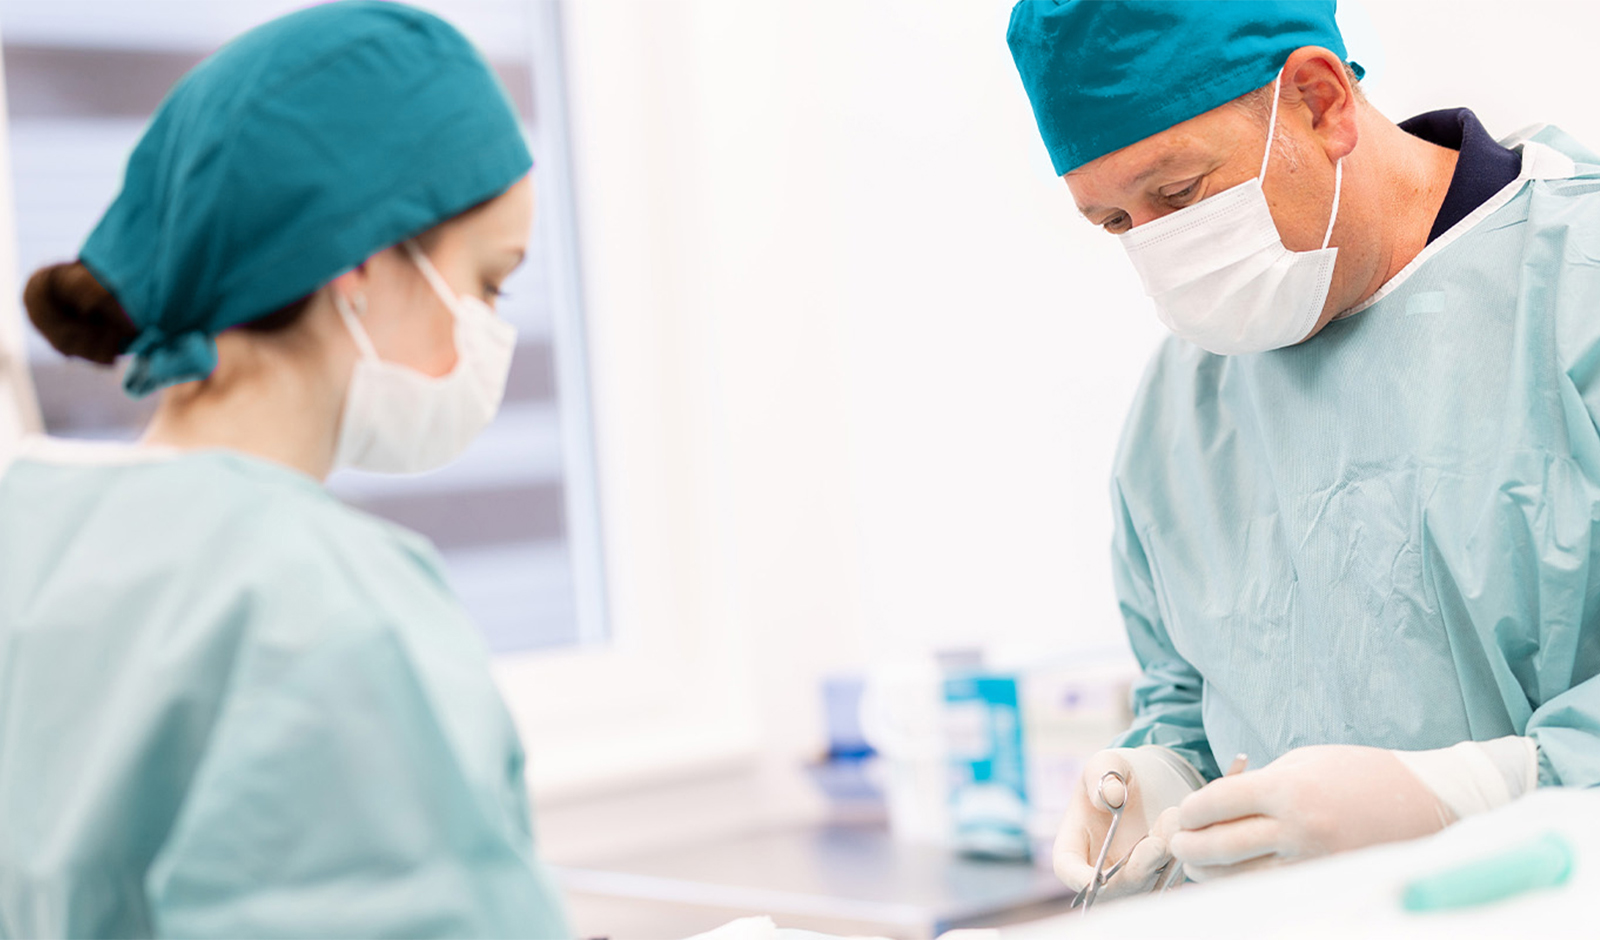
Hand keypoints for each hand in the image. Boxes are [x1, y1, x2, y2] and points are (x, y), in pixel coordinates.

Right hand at [1053, 747, 1200, 900]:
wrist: (1151, 782)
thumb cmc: (1118, 774)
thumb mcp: (1107, 763)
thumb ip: (1102, 774)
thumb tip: (1110, 796)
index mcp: (1074, 844)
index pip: (1068, 870)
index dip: (1080, 879)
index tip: (1099, 877)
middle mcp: (1099, 869)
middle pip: (1112, 890)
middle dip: (1134, 873)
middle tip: (1156, 845)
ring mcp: (1130, 879)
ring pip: (1146, 889)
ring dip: (1162, 862)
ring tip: (1171, 818)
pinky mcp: (1158, 879)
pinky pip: (1170, 883)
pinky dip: (1179, 861)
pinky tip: (1178, 825)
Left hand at [1168, 745, 1450, 881]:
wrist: (1428, 799)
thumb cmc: (1360, 774)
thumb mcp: (1303, 763)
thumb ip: (1259, 784)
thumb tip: (1217, 805)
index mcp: (1287, 790)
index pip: (1217, 803)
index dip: (1191, 811)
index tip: (1183, 814)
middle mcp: (1297, 829)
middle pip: (1220, 847)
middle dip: (1189, 848)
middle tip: (1177, 845)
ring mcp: (1314, 862)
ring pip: (1242, 878)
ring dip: (1212, 874)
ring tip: (1198, 865)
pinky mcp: (1328, 882)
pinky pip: (1275, 889)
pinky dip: (1248, 885)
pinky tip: (1235, 879)